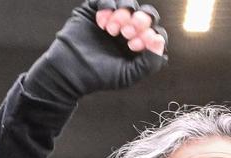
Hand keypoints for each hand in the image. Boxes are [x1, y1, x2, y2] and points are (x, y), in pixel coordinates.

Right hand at [25, 0, 167, 105]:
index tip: (134, 46)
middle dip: (140, 20)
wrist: (70, 72)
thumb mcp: (129, 75)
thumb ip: (149, 63)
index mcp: (139, 47)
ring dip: (123, 13)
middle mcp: (129, 31)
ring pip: (129, 3)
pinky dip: (108, 6)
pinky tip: (102, 23)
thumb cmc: (100, 77)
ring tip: (112, 30)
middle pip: (147, 14)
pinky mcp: (97, 9)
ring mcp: (114, 18)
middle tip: (126, 33)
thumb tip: (159, 40)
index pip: (155, 32)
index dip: (149, 35)